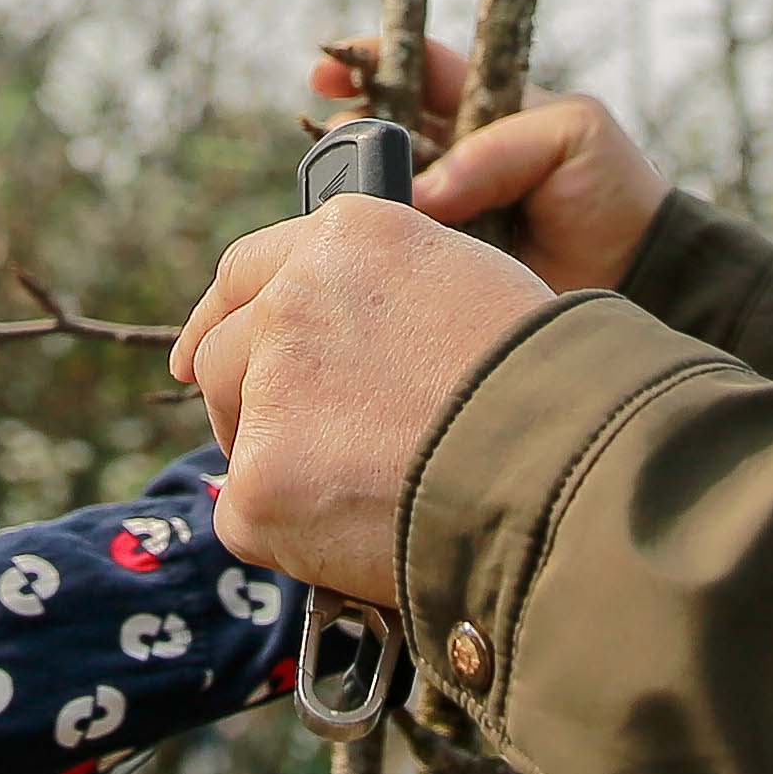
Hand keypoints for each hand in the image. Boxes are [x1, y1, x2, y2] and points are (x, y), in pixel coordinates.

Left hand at [172, 195, 552, 610]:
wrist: (567, 471)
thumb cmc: (544, 387)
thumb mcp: (465, 290)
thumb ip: (380, 298)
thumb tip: (332, 342)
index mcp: (347, 237)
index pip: (248, 272)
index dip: (225, 316)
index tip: (205, 353)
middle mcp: (293, 297)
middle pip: (225, 352)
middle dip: (249, 401)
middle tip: (300, 450)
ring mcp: (270, 386)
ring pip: (240, 435)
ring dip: (281, 468)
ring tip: (368, 494)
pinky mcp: (260, 478)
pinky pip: (249, 515)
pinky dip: (291, 537)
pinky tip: (360, 535)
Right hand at [310, 41, 671, 294]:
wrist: (641, 278)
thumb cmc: (612, 192)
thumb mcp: (573, 135)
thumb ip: (497, 148)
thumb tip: (425, 194)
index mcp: (482, 109)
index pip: (416, 70)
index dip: (368, 61)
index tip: (327, 71)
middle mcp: (453, 157)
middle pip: (379, 130)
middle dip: (348, 130)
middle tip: (338, 141)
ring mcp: (443, 212)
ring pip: (376, 190)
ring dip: (356, 191)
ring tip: (358, 198)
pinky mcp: (440, 263)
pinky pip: (391, 248)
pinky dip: (372, 244)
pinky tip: (364, 244)